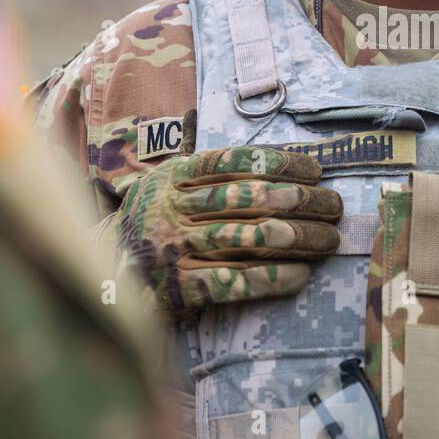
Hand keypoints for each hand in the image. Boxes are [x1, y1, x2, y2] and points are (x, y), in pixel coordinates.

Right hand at [117, 146, 341, 317]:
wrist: (103, 277)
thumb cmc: (153, 224)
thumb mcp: (168, 185)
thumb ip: (206, 167)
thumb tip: (259, 150)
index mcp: (173, 176)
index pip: (236, 161)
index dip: (281, 163)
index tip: (317, 171)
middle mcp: (172, 208)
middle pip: (250, 198)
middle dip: (301, 201)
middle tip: (335, 207)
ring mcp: (173, 248)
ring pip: (248, 238)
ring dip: (298, 239)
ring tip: (329, 240)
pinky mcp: (178, 288)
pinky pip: (234, 281)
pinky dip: (272, 279)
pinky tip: (301, 275)